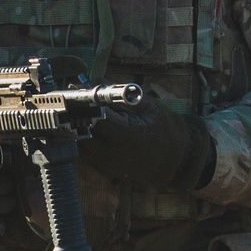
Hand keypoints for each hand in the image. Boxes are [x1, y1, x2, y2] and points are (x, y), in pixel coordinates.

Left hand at [78, 99, 214, 189]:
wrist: (176, 161)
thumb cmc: (166, 131)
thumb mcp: (150, 107)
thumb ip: (123, 95)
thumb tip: (98, 81)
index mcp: (127, 136)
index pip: (95, 118)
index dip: (84, 104)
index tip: (78, 91)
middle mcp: (113, 153)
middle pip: (80, 131)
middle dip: (76, 113)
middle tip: (75, 99)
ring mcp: (106, 163)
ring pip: (78, 142)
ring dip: (76, 126)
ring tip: (80, 111)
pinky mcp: (102, 168)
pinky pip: (83, 151)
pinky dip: (82, 137)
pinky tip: (88, 126)